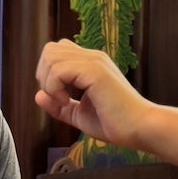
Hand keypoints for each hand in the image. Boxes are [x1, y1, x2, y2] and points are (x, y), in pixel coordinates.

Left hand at [35, 40, 154, 146]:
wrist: (140, 128)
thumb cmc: (116, 124)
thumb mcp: (80, 115)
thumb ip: (59, 106)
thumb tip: (38, 96)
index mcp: (91, 64)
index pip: (58, 51)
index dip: (49, 73)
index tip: (59, 97)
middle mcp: (92, 57)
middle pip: (50, 49)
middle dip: (44, 75)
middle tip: (57, 97)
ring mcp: (94, 62)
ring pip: (51, 56)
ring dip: (49, 82)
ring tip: (63, 101)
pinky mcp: (95, 71)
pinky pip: (58, 70)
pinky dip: (54, 88)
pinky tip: (67, 101)